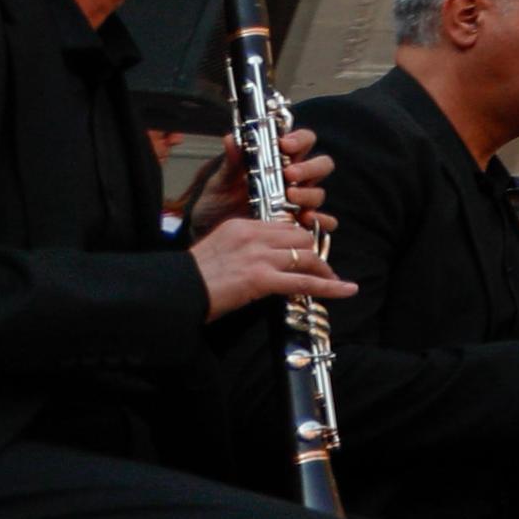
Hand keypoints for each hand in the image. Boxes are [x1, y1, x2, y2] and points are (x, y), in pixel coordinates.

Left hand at [176, 130, 328, 234]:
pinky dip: (320, 221)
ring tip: (289, 198)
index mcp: (279, 161)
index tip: (284, 145)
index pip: (303, 141)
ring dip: (308, 194)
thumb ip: (231, 161)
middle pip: (321, 165)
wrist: (208, 231)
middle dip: (309, 168)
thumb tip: (232, 138)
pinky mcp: (296, 224)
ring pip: (318, 193)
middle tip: (289, 174)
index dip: (299, 140)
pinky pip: (320, 222)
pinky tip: (306, 220)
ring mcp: (298, 202)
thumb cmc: (218, 202)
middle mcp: (293, 180)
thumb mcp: (221, 180)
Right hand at [192, 213, 351, 319]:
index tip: (306, 252)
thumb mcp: (217, 250)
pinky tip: (345, 289)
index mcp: (241, 226)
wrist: (173, 293)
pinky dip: (329, 287)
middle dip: (314, 253)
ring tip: (333, 281)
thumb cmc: (190, 279)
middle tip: (320, 268)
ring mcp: (259, 257)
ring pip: (306, 257)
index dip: (300, 240)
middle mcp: (253, 236)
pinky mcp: (261, 279)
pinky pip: (305, 282)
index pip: (284, 227)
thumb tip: (263, 258)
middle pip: (300, 237)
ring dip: (323, 270)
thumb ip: (243, 247)